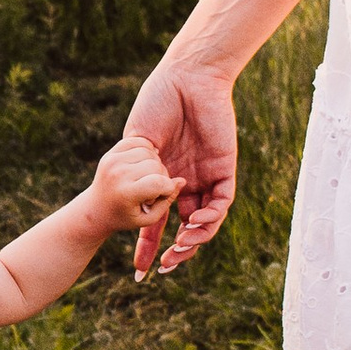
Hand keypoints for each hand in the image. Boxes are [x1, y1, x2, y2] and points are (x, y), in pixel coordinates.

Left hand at [90, 135, 180, 236]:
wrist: (96, 209)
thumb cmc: (126, 216)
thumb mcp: (148, 218)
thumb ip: (167, 201)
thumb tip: (181, 181)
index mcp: (126, 193)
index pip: (158, 182)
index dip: (168, 187)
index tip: (165, 193)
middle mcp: (118, 175)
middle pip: (155, 165)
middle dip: (162, 175)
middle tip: (154, 186)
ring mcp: (112, 161)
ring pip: (149, 152)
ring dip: (154, 163)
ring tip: (148, 175)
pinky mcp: (111, 152)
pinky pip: (138, 142)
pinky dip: (146, 150)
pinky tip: (143, 163)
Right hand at [124, 58, 238, 277]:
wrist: (185, 79)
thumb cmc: (157, 102)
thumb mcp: (138, 142)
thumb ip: (135, 171)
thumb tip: (126, 199)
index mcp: (163, 177)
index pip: (157, 218)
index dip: (147, 244)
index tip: (138, 270)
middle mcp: (186, 182)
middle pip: (184, 227)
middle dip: (175, 252)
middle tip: (163, 267)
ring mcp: (206, 177)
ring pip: (205, 221)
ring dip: (194, 239)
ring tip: (178, 248)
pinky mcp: (224, 169)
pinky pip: (220, 203)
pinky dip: (209, 219)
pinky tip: (193, 224)